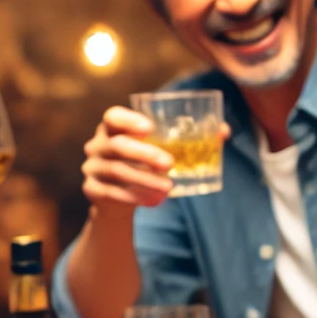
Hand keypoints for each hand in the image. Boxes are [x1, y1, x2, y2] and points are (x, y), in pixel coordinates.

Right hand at [79, 106, 226, 216]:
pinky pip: (112, 193)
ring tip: (169, 187)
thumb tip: (224, 131)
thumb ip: (186, 138)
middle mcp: (98, 145)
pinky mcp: (92, 190)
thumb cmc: (145, 163)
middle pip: (118, 146)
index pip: (112, 117)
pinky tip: (152, 201)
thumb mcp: (159, 148)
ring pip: (118, 172)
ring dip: (145, 180)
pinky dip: (134, 197)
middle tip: (170, 163)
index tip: (149, 127)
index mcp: (113, 128)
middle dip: (144, 154)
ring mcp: (92, 168)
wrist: (120, 197)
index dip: (128, 120)